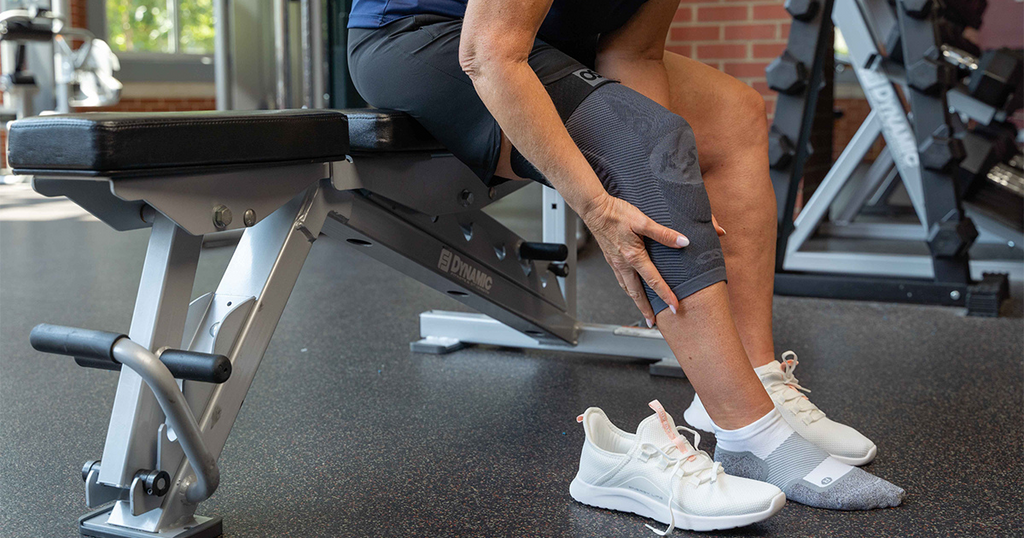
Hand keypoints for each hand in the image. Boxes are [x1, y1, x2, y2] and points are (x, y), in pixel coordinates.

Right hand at [581, 194, 726, 325]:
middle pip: (636, 293)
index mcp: (633, 257)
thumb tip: (682, 242)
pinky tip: (631, 287)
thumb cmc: (616, 213)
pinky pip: (620, 279)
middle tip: (653, 323)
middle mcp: (623, 264)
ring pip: (627, 288)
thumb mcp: (642, 221)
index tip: (674, 307)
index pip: (653, 281)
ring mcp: (615, 263)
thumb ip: (663, 233)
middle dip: (645, 310)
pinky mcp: (611, 258)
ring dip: (636, 301)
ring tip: (642, 310)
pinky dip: (628, 289)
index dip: (665, 295)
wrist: (594, 209)